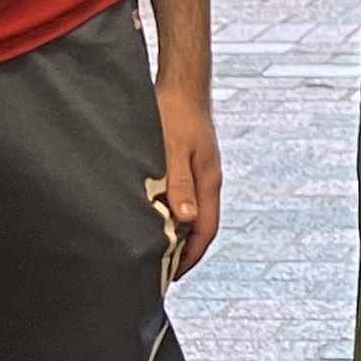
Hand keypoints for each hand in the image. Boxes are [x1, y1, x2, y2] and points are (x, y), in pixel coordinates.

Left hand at [150, 70, 222, 277]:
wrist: (182, 84)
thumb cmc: (175, 113)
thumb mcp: (173, 150)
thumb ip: (179, 184)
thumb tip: (185, 219)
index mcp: (208, 182)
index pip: (205, 230)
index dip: (190, 256)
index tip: (173, 276)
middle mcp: (207, 181)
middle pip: (200, 225)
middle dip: (183, 250)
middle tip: (160, 269)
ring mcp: (200, 172)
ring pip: (190, 211)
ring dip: (176, 231)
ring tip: (155, 246)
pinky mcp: (189, 162)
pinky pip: (182, 196)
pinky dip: (170, 211)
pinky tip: (153, 212)